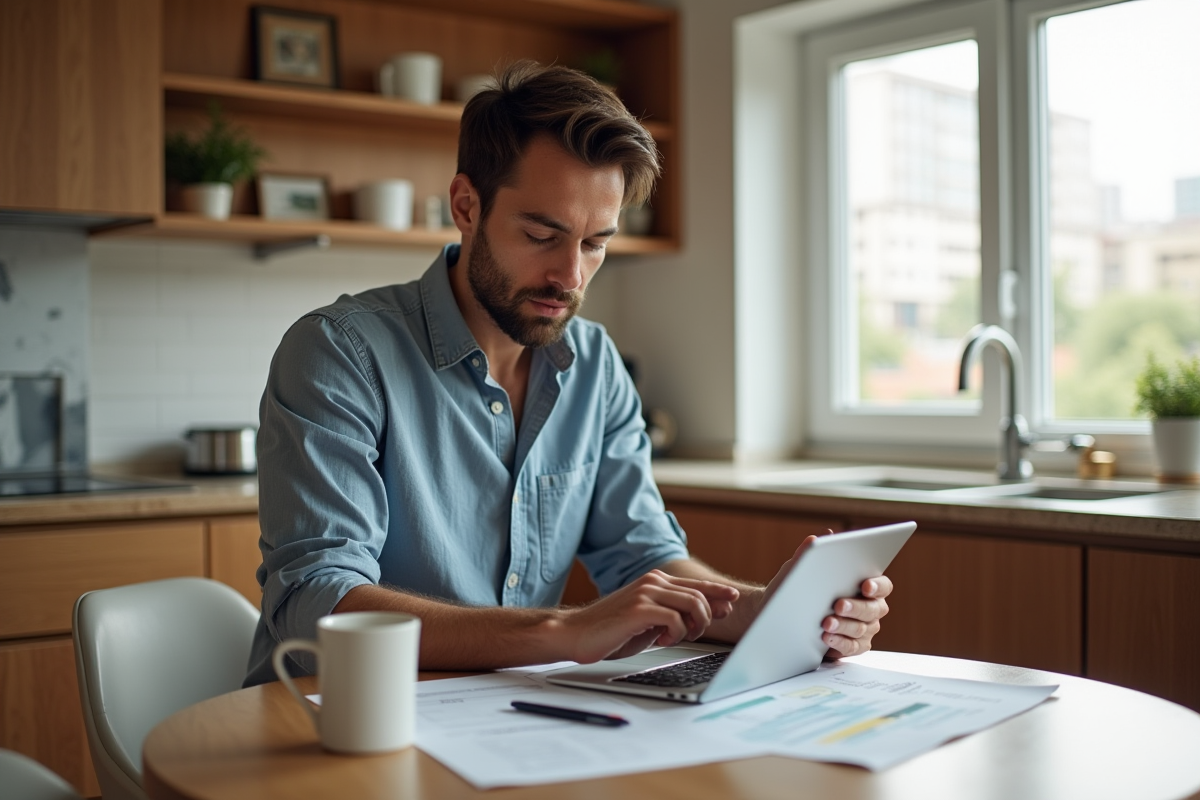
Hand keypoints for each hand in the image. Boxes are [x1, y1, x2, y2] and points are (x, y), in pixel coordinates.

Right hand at [559, 570, 738, 663]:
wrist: (577, 633)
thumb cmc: (611, 630)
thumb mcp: (648, 621)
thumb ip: (671, 615)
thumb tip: (702, 617)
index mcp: (656, 581)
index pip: (695, 584)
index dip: (718, 591)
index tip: (732, 599)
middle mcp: (653, 582)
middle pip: (700, 594)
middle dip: (709, 615)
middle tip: (697, 633)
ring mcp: (647, 593)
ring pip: (693, 604)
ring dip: (694, 625)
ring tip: (679, 636)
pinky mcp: (640, 609)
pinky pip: (676, 619)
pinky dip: (676, 633)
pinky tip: (661, 639)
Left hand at [760, 534, 893, 658]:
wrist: (784, 615)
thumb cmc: (800, 588)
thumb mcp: (800, 569)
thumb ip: (811, 552)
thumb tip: (820, 537)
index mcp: (867, 585)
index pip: (883, 585)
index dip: (877, 585)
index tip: (865, 585)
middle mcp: (872, 608)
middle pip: (874, 609)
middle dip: (856, 607)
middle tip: (838, 605)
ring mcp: (865, 629)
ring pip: (861, 629)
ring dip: (844, 625)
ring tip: (826, 623)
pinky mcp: (855, 646)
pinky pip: (853, 647)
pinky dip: (840, 642)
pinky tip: (826, 638)